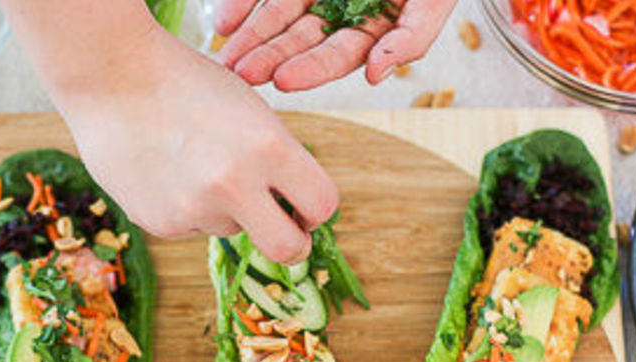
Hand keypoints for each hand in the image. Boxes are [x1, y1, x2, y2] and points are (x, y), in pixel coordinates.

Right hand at [57, 29, 337, 262]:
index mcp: (268, 146)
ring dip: (225, 209)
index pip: (322, 205)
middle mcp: (235, 184)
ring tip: (193, 163)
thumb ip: (276, 158)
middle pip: (289, 249)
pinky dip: (187, 207)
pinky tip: (166, 171)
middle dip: (294, 244)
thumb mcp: (249, 110)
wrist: (111, 76)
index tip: (305, 208)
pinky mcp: (161, 223)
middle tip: (285, 231)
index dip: (316, 209)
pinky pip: (192, 226)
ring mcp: (195, 209)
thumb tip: (292, 205)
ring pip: (232, 229)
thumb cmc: (185, 83)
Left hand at [215, 0, 458, 90]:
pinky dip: (241, 6)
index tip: (283, 79)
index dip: (312, 69)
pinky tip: (223, 23)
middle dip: (271, 58)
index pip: (340, 54)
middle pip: (302, 40)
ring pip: (277, 17)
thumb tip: (378, 74)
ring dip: (251, 38)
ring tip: (227, 57)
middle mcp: (343, 8)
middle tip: (243, 72)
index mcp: (376, 23)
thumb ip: (412, 35)